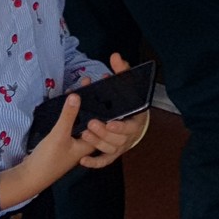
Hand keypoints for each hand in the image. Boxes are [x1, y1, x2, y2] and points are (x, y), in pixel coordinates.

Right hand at [0, 92, 97, 207]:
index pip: (103, 121)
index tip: (101, 85)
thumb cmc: (49, 159)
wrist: (30, 176)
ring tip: (79, 86)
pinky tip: (68, 102)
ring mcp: (75, 142)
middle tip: (89, 82)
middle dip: (91, 100)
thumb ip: (68, 116)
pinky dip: (71, 112)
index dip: (103, 103)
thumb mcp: (59, 135)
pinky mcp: (65, 142)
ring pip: (81, 120)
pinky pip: (72, 123)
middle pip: (92, 118)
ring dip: (80, 105)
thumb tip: (77, 94)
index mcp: (91, 144)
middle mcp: (85, 143)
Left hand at [76, 53, 150, 169]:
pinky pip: (104, 161)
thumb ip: (122, 71)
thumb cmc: (129, 101)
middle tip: (91, 123)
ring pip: (110, 149)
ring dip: (97, 143)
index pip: (130, 126)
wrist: (134, 120)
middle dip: (104, 132)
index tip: (110, 121)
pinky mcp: (112, 153)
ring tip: (84, 133)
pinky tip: (83, 161)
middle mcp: (129, 136)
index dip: (121, 126)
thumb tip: (115, 56)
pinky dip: (94, 163)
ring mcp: (121, 146)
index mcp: (136, 120)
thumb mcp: (127, 85)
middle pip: (118, 139)